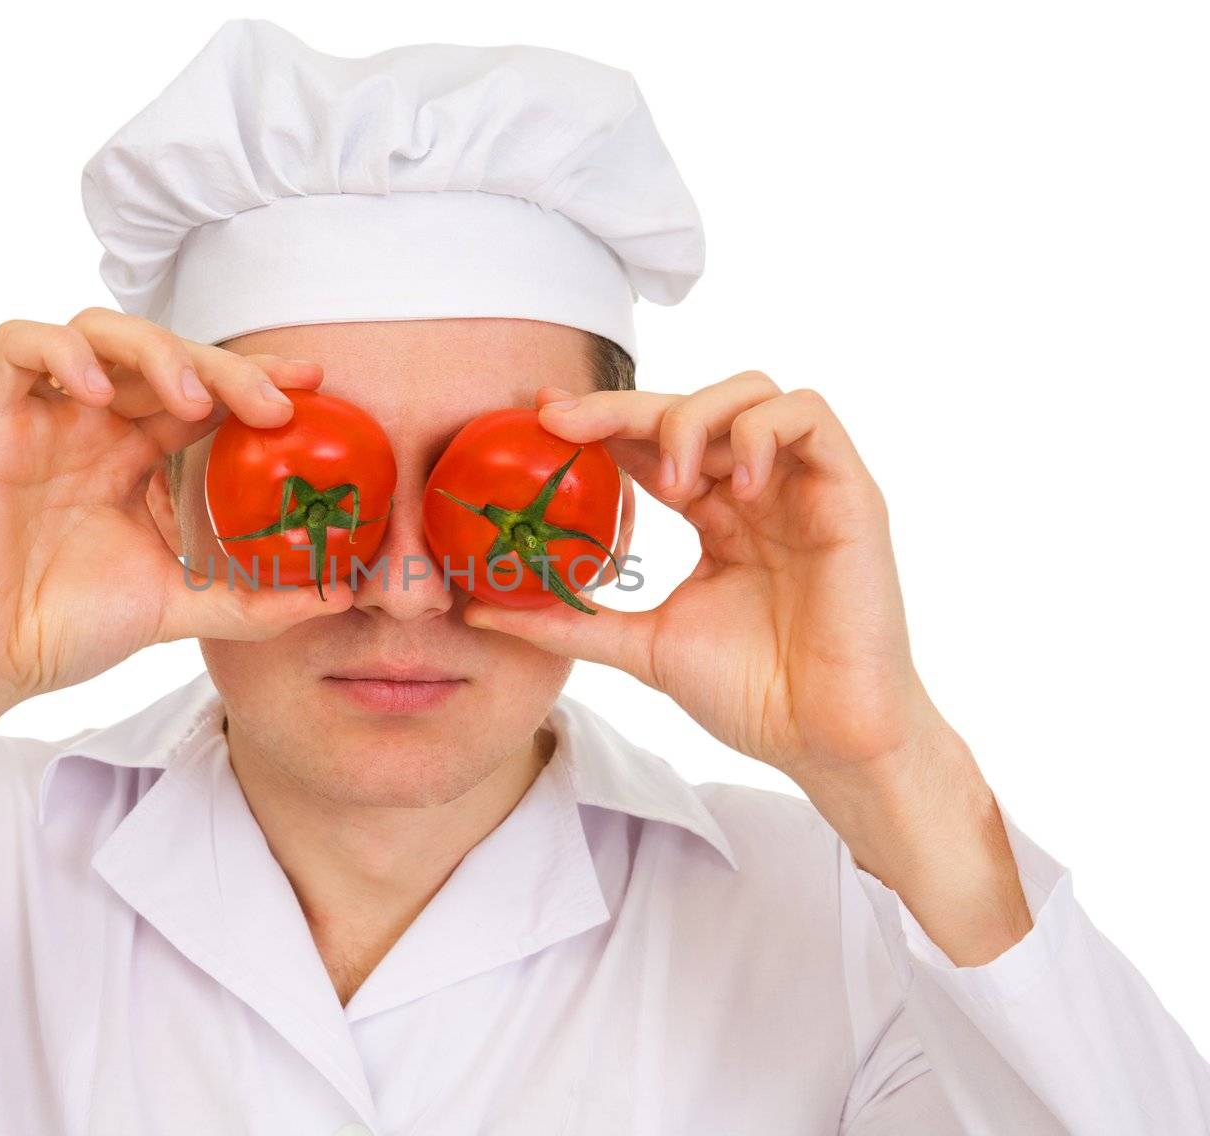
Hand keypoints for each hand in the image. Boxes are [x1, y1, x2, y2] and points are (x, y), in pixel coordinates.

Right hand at [0, 308, 352, 746]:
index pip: (203, 390)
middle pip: (163, 353)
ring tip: (191, 400)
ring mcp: (40, 417)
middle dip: (224, 366)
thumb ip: (254, 601)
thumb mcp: (180, 608)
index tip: (314, 381)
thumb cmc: (64, 628)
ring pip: (97, 330)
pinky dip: (63, 352)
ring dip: (154, 351)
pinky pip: (16, 346)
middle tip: (273, 404)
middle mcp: (91, 425)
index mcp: (135, 455)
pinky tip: (98, 394)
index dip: (255, 375)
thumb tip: (339, 598)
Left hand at [460, 371, 945, 790]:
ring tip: (667, 476)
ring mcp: (805, 488)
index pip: (654, 443)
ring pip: (754, 393)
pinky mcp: (851, 495)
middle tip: (565, 423)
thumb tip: (481, 606)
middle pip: (693, 407)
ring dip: (695, 416)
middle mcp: (759, 491)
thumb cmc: (753, 695)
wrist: (824, 743)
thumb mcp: (642, 647)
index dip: (601, 421)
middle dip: (623, 405)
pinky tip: (733, 482)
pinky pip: (810, 417)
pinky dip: (762, 431)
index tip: (539, 417)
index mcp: (716, 515)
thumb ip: (570, 622)